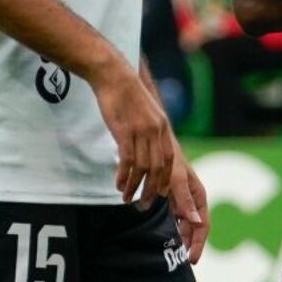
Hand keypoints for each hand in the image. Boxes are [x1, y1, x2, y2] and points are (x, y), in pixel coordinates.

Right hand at [86, 56, 174, 203]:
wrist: (114, 76)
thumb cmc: (126, 95)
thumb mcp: (145, 113)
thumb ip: (150, 131)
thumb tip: (149, 148)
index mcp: (162, 127)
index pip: (168, 160)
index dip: (164, 180)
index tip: (158, 194)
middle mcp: (155, 131)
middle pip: (158, 168)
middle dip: (151, 190)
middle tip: (144, 205)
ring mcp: (141, 131)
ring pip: (142, 168)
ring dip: (134, 186)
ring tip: (127, 198)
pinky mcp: (125, 131)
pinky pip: (127, 160)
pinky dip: (124, 176)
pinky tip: (119, 185)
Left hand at [169, 141, 209, 262]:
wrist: (154, 143)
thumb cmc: (168, 158)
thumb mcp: (177, 178)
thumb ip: (185, 199)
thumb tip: (196, 223)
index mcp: (198, 196)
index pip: (203, 225)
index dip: (199, 244)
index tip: (192, 260)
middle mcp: (191, 200)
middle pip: (193, 229)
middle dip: (189, 245)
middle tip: (181, 263)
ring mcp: (179, 200)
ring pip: (182, 225)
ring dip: (179, 239)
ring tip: (172, 255)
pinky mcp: (167, 198)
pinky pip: (170, 218)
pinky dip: (168, 229)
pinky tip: (161, 238)